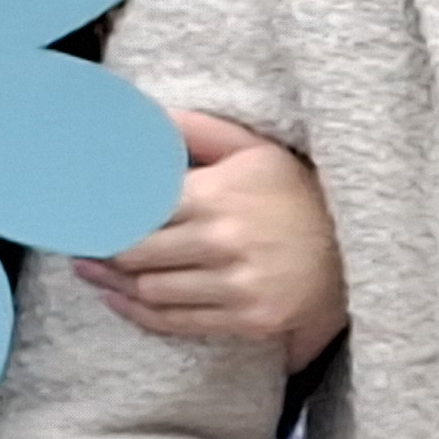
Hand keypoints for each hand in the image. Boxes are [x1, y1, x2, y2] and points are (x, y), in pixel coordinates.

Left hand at [84, 109, 344, 358]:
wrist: (361, 247)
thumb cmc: (300, 192)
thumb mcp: (255, 149)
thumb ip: (198, 131)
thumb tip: (145, 115)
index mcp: (216, 195)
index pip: (135, 208)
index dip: (98, 213)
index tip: (77, 211)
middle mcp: (222, 242)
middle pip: (133, 253)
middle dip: (98, 249)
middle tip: (77, 242)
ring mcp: (236, 286)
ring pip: (149, 291)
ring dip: (111, 284)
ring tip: (90, 271)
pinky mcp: (248, 319)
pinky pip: (177, 322)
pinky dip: (139, 314)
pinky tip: (120, 300)